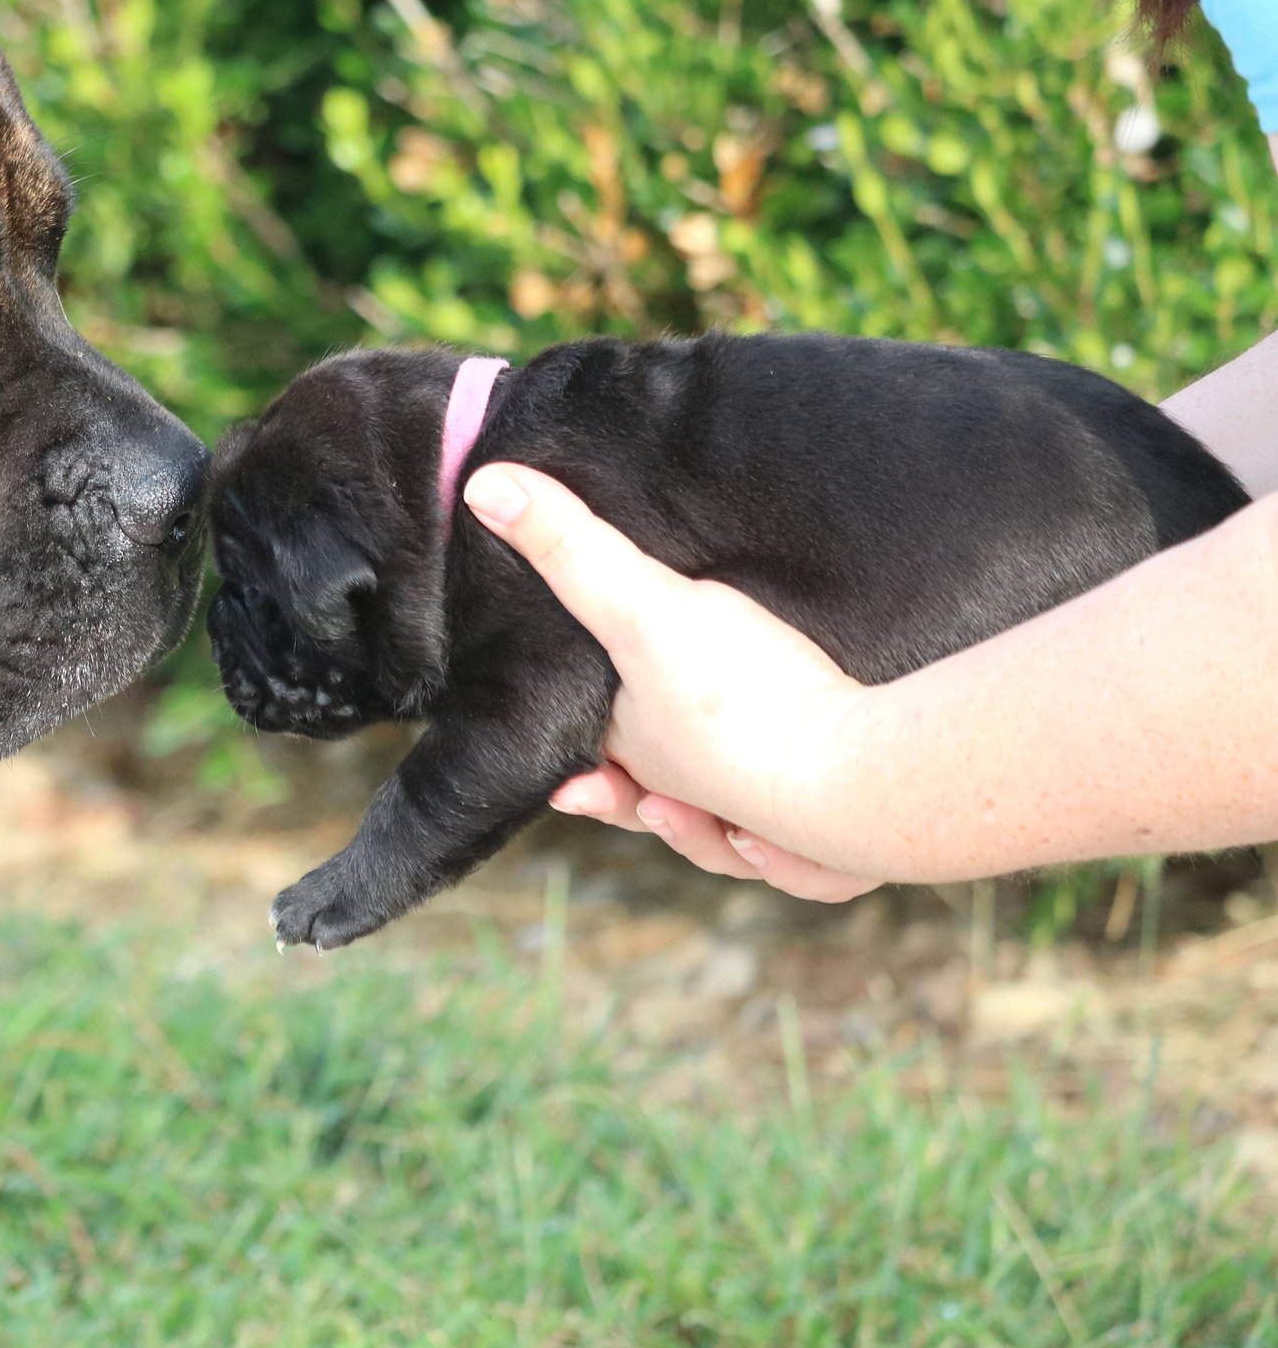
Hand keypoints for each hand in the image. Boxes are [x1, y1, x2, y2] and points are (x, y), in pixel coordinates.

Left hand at [461, 461, 885, 902]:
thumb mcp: (644, 607)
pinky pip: (806, 860)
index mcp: (644, 759)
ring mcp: (772, 827)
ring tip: (687, 812)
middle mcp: (700, 803)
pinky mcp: (839, 831)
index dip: (579, 775)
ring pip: (733, 840)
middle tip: (627, 799)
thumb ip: (574, 549)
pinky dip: (787, 857)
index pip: (596, 766)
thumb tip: (486, 487)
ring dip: (710, 835)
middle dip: (642, 804)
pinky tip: (782, 838)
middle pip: (664, 809)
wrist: (861, 773)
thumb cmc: (740, 703)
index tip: (564, 785)